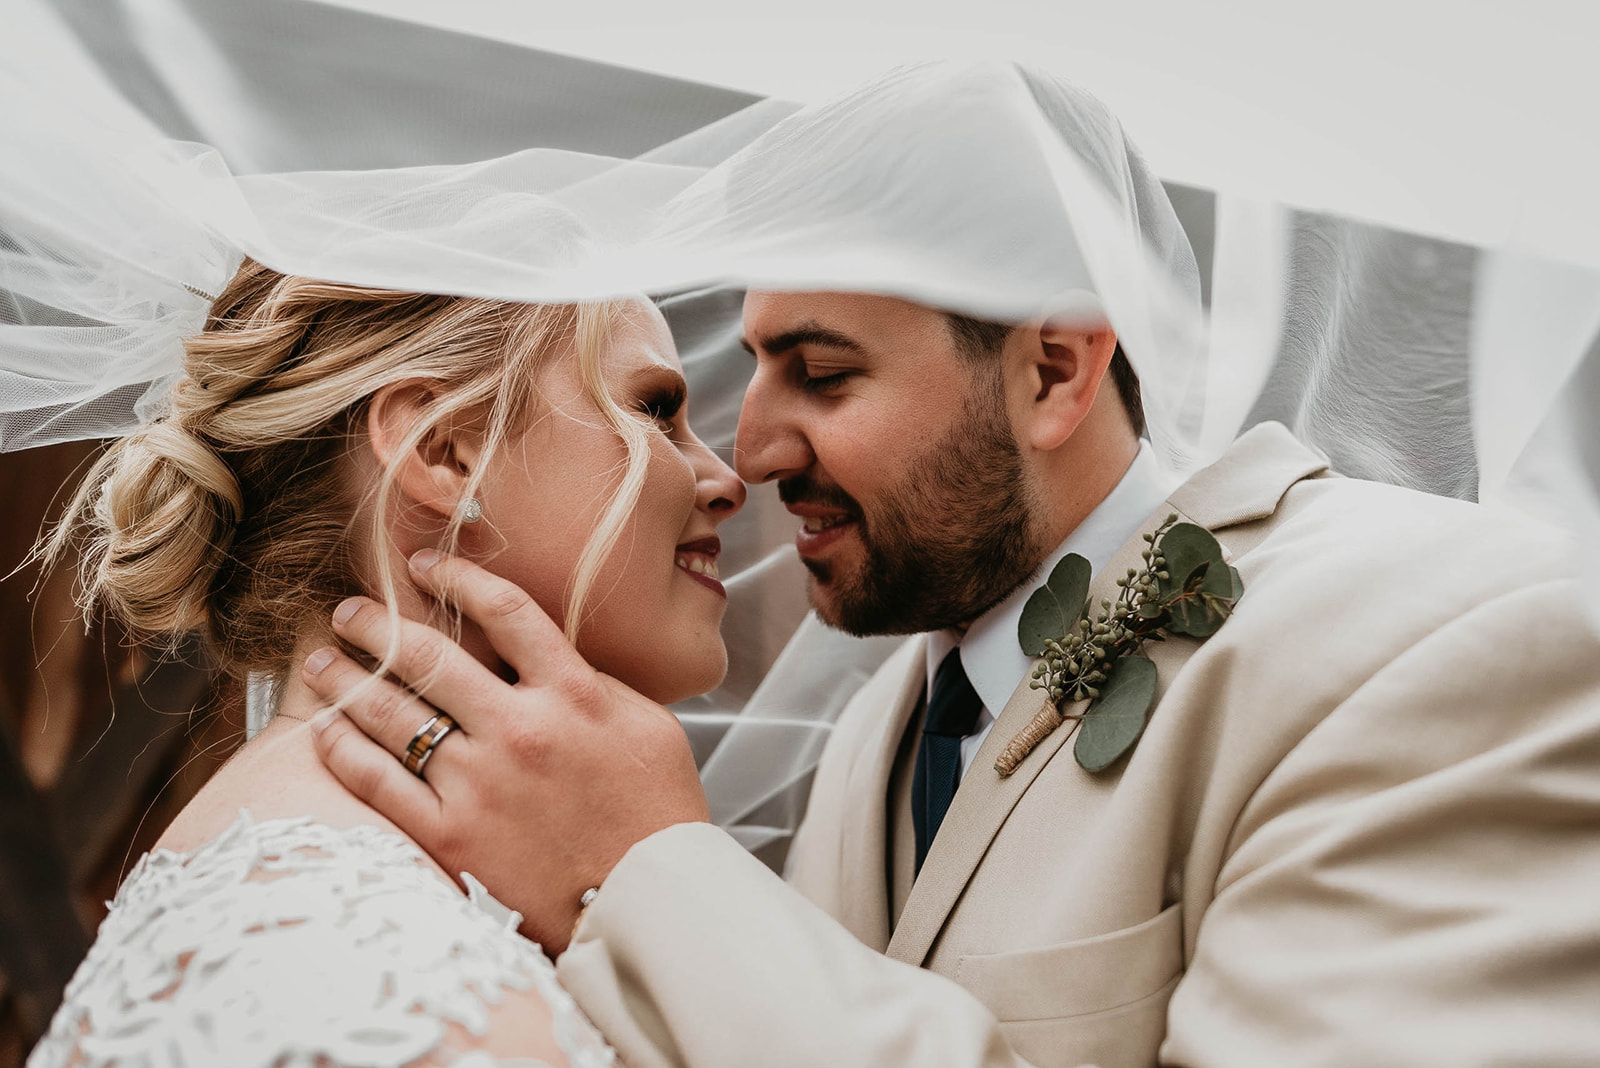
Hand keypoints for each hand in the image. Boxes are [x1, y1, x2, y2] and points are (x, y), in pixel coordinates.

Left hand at [303, 550, 709, 954]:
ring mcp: (480, 784)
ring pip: (393, 714)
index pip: (505, 611)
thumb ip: (594, 685)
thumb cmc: (656, 815)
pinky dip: (345, 750)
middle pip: (430, 656)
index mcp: (573, 694)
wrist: (645, 902)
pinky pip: (379, 783)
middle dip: (379, 625)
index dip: (457, 579)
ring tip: (322, 663)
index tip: (426, 566)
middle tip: (349, 612)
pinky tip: (326, 730)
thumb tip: (547, 658)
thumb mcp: (649, 725)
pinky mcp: (452, 837)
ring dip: (348, 680)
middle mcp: (520, 729)